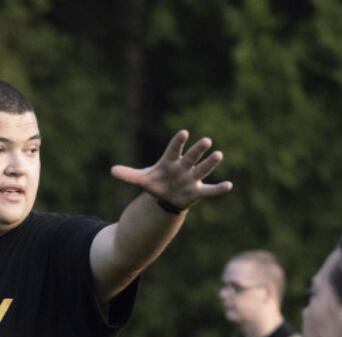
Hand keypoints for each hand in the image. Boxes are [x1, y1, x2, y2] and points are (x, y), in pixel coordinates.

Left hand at [110, 131, 231, 209]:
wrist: (165, 197)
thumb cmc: (156, 182)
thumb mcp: (142, 179)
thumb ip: (128, 174)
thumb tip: (111, 170)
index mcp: (170, 160)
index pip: (174, 149)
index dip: (179, 142)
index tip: (184, 133)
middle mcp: (183, 167)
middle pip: (191, 156)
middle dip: (198, 150)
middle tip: (206, 141)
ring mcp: (192, 178)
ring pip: (202, 169)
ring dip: (210, 163)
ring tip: (219, 154)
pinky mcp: (197, 191)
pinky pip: (210, 190)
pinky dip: (219, 189)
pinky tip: (229, 185)